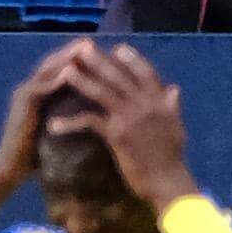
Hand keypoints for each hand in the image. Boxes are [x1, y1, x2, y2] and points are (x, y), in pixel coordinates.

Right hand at [0, 40, 93, 212]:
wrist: (12, 169)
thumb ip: (72, 120)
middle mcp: (31, 88)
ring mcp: (25, 93)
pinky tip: (71, 71)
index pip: (60, 70)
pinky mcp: (22, 104)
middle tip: (92, 41)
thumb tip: (97, 120)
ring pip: (48, 69)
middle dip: (73, 51)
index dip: (77, 60)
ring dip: (66, 57)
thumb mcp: (60, 133)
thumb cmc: (38, 157)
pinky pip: (40, 87)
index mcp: (40, 94)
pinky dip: (55, 78)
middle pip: (55, 63)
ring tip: (86, 48)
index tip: (99, 52)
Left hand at [54, 44, 196, 211]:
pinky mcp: (117, 134)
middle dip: (99, 61)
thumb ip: (172, 106)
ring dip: (81, 80)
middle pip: (119, 76)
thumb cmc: (172, 158)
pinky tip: (55, 125)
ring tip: (65, 71)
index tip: (117, 49)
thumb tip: (174, 88)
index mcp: (161, 102)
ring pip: (102, 92)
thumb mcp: (176, 127)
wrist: (167, 183)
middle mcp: (146, 105)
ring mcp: (130, 118)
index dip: (132, 60)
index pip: (146, 73)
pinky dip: (70, 124)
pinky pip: (89, 122)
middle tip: (81, 48)